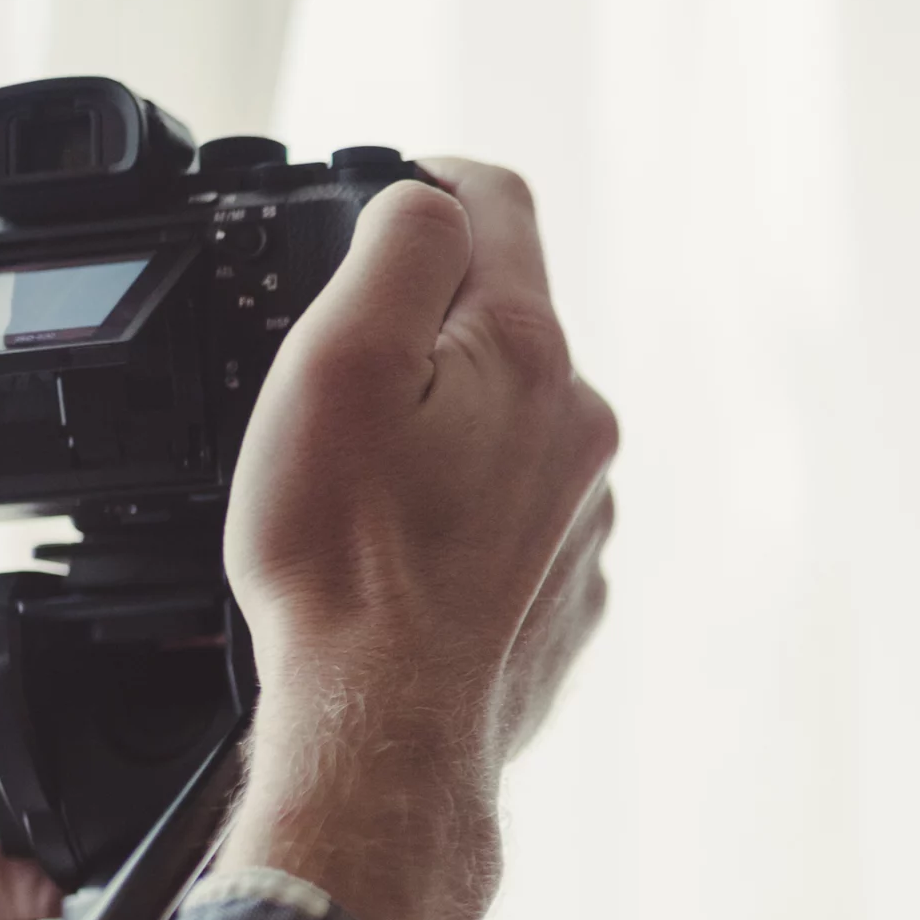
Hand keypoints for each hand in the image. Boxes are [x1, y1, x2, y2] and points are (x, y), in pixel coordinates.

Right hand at [223, 161, 617, 919]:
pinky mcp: (568, 594)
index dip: (419, 185)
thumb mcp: (339, 362)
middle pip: (501, 323)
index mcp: (532, 356)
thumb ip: (398, 250)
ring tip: (358, 489)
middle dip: (423, 331)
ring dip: (442, 432)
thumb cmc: (341, 563)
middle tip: (334, 383)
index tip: (366, 207)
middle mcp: (582, 430)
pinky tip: (397, 556)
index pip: (495, 203)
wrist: (379, 735)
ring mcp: (585, 519)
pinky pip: (512, 517)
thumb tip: (427, 195)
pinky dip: (458, 517)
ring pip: (507, 427)